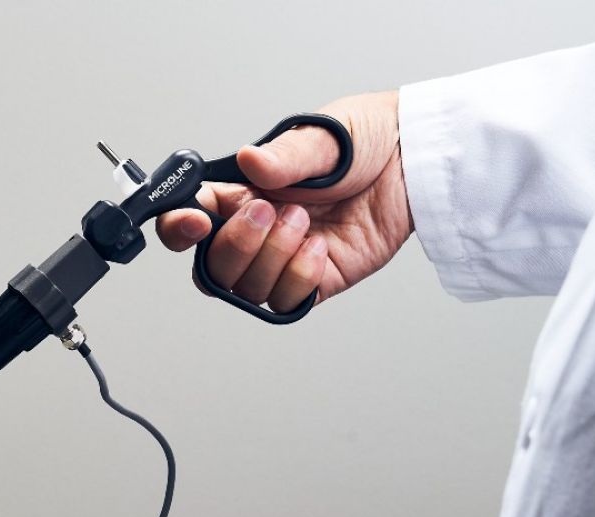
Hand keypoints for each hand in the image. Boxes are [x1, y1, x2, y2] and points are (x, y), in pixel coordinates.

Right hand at [156, 90, 412, 310]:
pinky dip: (300, 277)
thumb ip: (284, 155)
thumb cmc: (365, 141)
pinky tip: (320, 247)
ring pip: (246, 288)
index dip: (178, 228)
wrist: (415, 163)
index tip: (196, 222)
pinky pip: (286, 301)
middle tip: (269, 211)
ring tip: (306, 222)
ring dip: (273, 256)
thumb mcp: (322, 137)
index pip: (188, 220)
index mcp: (240, 192)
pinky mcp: (312, 281)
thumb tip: (250, 161)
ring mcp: (281, 260)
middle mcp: (254, 230)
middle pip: (212, 265)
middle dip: (236, 244)